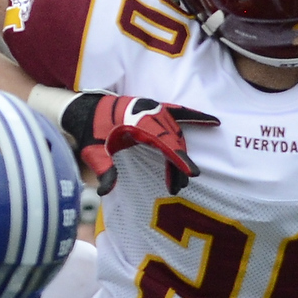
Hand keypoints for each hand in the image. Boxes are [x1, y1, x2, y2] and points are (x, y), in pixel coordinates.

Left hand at [59, 92, 218, 195]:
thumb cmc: (88, 131)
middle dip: (179, 164)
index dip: (178, 159)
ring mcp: (152, 108)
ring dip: (181, 152)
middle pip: (173, 141)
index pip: (163, 143)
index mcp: (134, 123)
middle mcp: (147, 113)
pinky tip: (214, 122)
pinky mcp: (153, 107)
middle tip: (179, 187)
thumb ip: (102, 170)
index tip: (190, 174)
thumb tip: (105, 191)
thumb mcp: (92, 152)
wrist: (83, 109)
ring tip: (182, 175)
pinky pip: (178, 112)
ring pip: (176, 132)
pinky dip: (195, 116)